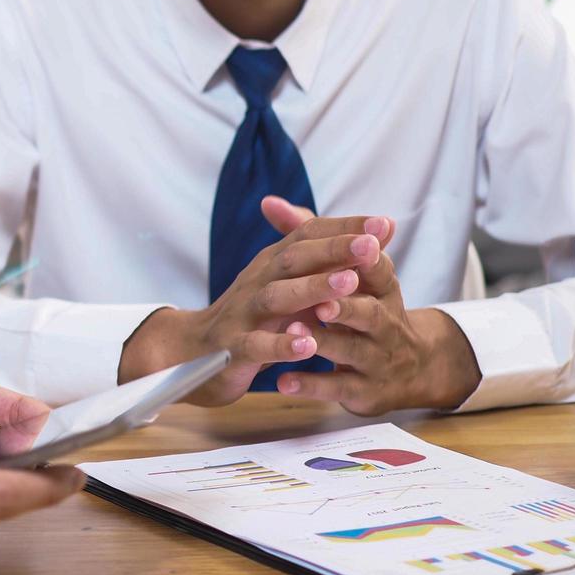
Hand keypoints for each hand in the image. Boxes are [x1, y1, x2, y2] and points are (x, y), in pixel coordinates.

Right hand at [118, 199, 385, 404]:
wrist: (191, 350)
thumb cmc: (252, 317)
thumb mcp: (289, 285)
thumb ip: (328, 262)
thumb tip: (377, 233)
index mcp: (273, 263)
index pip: (308, 235)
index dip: (344, 228)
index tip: (384, 224)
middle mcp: (258, 280)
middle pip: (295, 258)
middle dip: (335, 249)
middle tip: (372, 244)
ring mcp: (243, 313)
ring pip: (277, 296)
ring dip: (313, 288)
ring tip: (348, 282)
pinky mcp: (232, 348)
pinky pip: (255, 345)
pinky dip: (280, 345)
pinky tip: (307, 345)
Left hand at [264, 198, 481, 412]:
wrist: (409, 368)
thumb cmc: (366, 305)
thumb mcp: (351, 271)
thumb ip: (311, 236)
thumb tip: (270, 203)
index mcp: (382, 289)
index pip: (378, 270)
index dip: (366, 260)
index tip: (356, 247)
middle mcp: (384, 323)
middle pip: (369, 313)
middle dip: (346, 306)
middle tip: (321, 301)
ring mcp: (375, 359)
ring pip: (351, 350)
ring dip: (323, 342)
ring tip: (294, 334)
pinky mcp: (363, 391)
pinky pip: (336, 388)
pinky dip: (310, 384)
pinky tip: (282, 380)